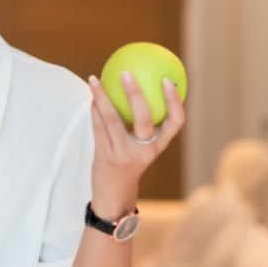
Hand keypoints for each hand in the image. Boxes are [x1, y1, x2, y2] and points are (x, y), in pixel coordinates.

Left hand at [86, 71, 185, 208]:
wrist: (114, 193)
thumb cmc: (130, 161)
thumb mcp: (143, 146)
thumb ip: (144, 122)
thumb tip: (142, 83)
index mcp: (159, 145)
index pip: (175, 122)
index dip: (174, 101)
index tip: (167, 80)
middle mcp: (145, 150)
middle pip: (144, 118)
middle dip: (135, 94)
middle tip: (126, 73)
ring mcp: (124, 154)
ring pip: (113, 120)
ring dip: (102, 97)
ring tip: (95, 79)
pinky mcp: (105, 156)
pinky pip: (98, 127)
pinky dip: (95, 109)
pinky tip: (92, 95)